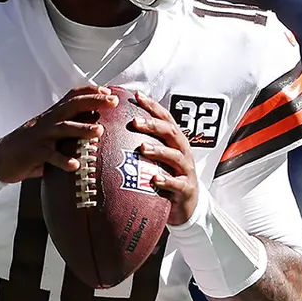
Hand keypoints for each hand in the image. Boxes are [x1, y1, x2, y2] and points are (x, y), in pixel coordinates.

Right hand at [0, 85, 115, 183]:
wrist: (0, 158)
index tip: (108, 90)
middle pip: (72, 106)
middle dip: (93, 102)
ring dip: (82, 128)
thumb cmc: (30, 146)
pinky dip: (63, 160)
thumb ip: (67, 131)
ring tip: (99, 131)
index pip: (72, 96)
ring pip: (64, 128)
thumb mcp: (48, 133)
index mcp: (52, 115)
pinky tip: (75, 165)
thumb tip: (94, 131)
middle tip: (112, 102)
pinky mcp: (34, 153)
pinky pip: (50, 156)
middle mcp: (48, 121)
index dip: (89, 91)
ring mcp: (41, 136)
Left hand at [130, 91, 198, 225]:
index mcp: (175, 141)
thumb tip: (114, 128)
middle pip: (171, 132)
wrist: (187, 204)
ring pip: (175, 156)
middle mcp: (183, 151)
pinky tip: (154, 180)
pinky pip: (177, 184)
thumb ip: (144, 143)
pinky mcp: (186, 188)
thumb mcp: (159, 157)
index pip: (166, 118)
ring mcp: (186, 170)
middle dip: (154, 125)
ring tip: (142, 148)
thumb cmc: (168, 176)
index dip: (153, 106)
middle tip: (135, 121)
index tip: (137, 96)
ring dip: (159, 151)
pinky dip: (166, 181)